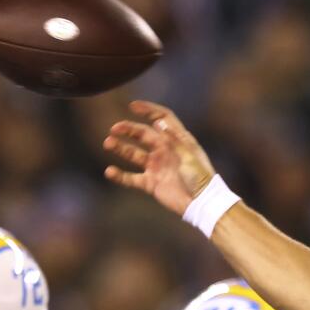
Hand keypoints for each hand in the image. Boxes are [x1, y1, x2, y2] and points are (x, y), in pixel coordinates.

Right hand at [103, 100, 216, 214]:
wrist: (201, 204)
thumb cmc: (201, 178)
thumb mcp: (189, 157)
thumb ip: (174, 140)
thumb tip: (158, 121)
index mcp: (178, 140)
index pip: (162, 118)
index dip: (149, 110)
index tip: (133, 106)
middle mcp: (165, 150)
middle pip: (143, 134)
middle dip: (128, 129)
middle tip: (114, 128)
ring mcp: (157, 166)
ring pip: (134, 154)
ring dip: (121, 148)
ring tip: (108, 143)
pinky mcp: (151, 183)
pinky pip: (132, 178)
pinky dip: (120, 175)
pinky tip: (109, 171)